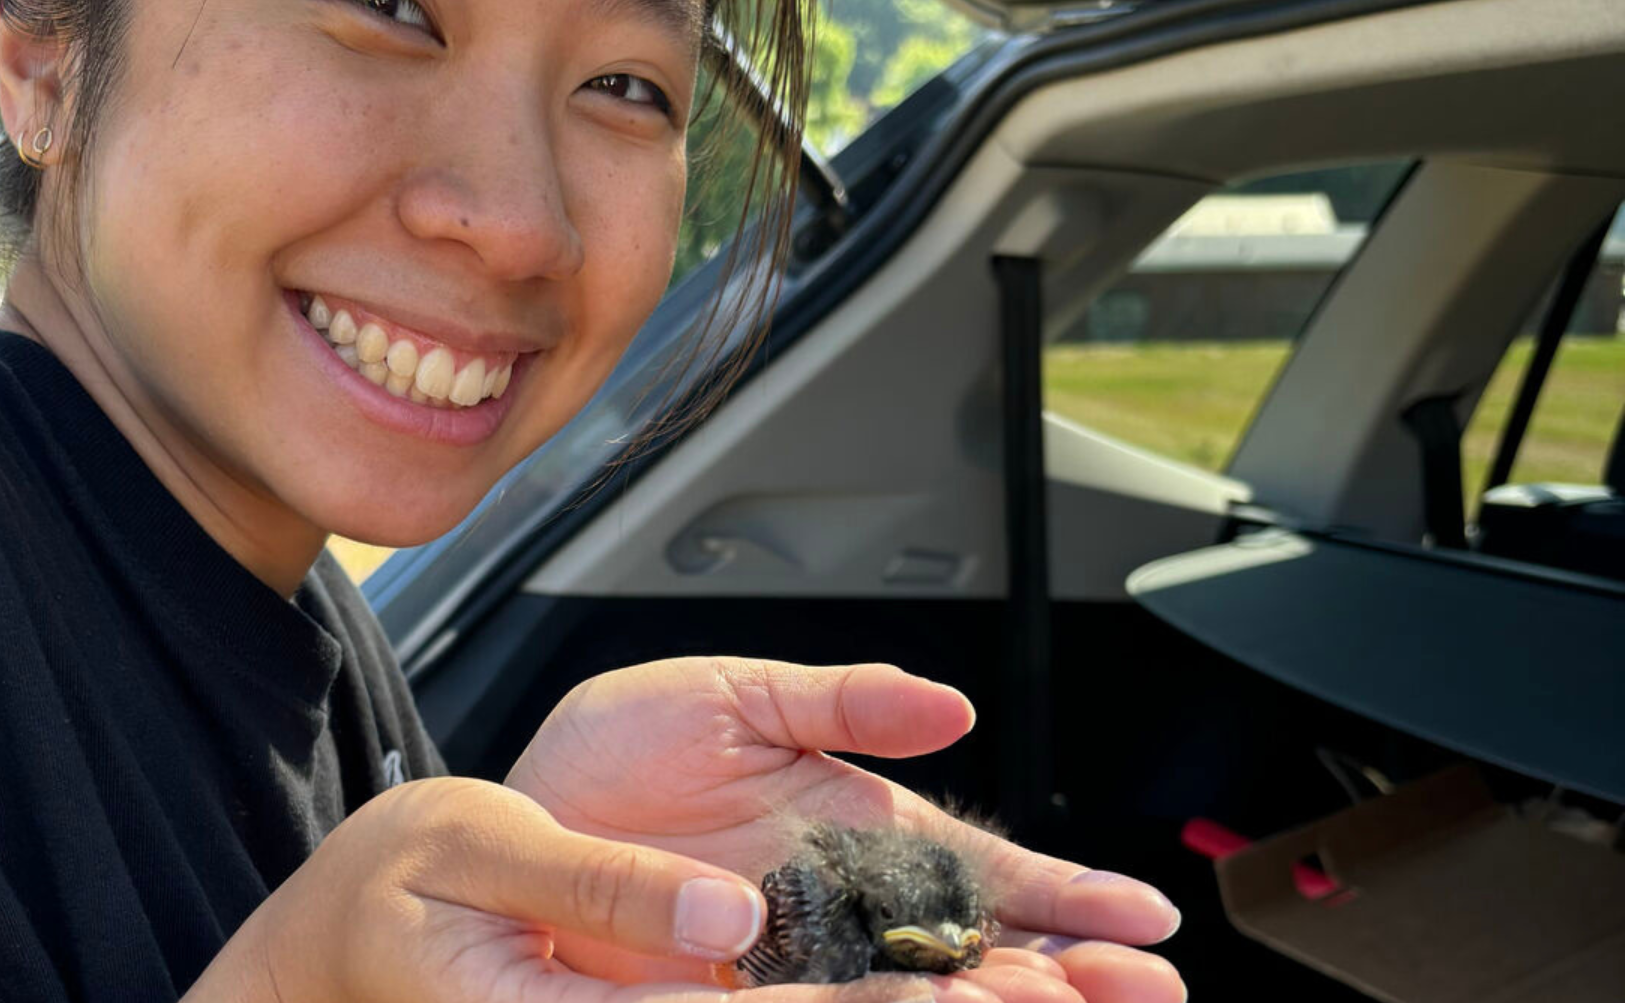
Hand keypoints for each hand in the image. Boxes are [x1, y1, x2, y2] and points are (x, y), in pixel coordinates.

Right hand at [183, 776, 991, 1002]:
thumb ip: (606, 886)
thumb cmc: (397, 889)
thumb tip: (724, 916)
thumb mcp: (481, 853)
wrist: (353, 924)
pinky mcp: (685, 978)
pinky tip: (967, 963)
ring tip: (1071, 980)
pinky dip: (888, 975)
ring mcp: (686, 998)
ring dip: (945, 996)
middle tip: (1078, 990)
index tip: (996, 994)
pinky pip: (791, 988)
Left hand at [505, 659, 1185, 1002]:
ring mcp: (800, 958)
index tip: (1141, 920)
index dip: (1066, 896)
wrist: (523, 811)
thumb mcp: (738, 695)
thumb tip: (951, 707)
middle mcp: (845, 904)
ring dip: (1000, 1000)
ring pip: (922, 990)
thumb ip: (844, 699)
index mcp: (860, 827)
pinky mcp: (744, 994)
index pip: (985, 872)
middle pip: (978, 948)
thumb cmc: (622, 750)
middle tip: (1142, 992)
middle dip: (1065, 969)